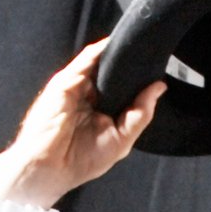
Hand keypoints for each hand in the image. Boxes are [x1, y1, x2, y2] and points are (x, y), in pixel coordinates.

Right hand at [0, 38, 163, 210]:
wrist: (50, 167)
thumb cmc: (82, 160)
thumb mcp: (122, 139)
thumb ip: (140, 113)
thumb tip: (159, 87)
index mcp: (102, 110)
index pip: (122, 87)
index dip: (138, 78)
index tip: (157, 67)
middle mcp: (89, 96)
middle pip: (112, 71)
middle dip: (129, 62)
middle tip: (151, 51)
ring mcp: (76, 87)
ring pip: (100, 62)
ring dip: (117, 52)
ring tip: (139, 44)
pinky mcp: (66, 81)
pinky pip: (86, 60)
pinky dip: (101, 51)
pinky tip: (117, 45)